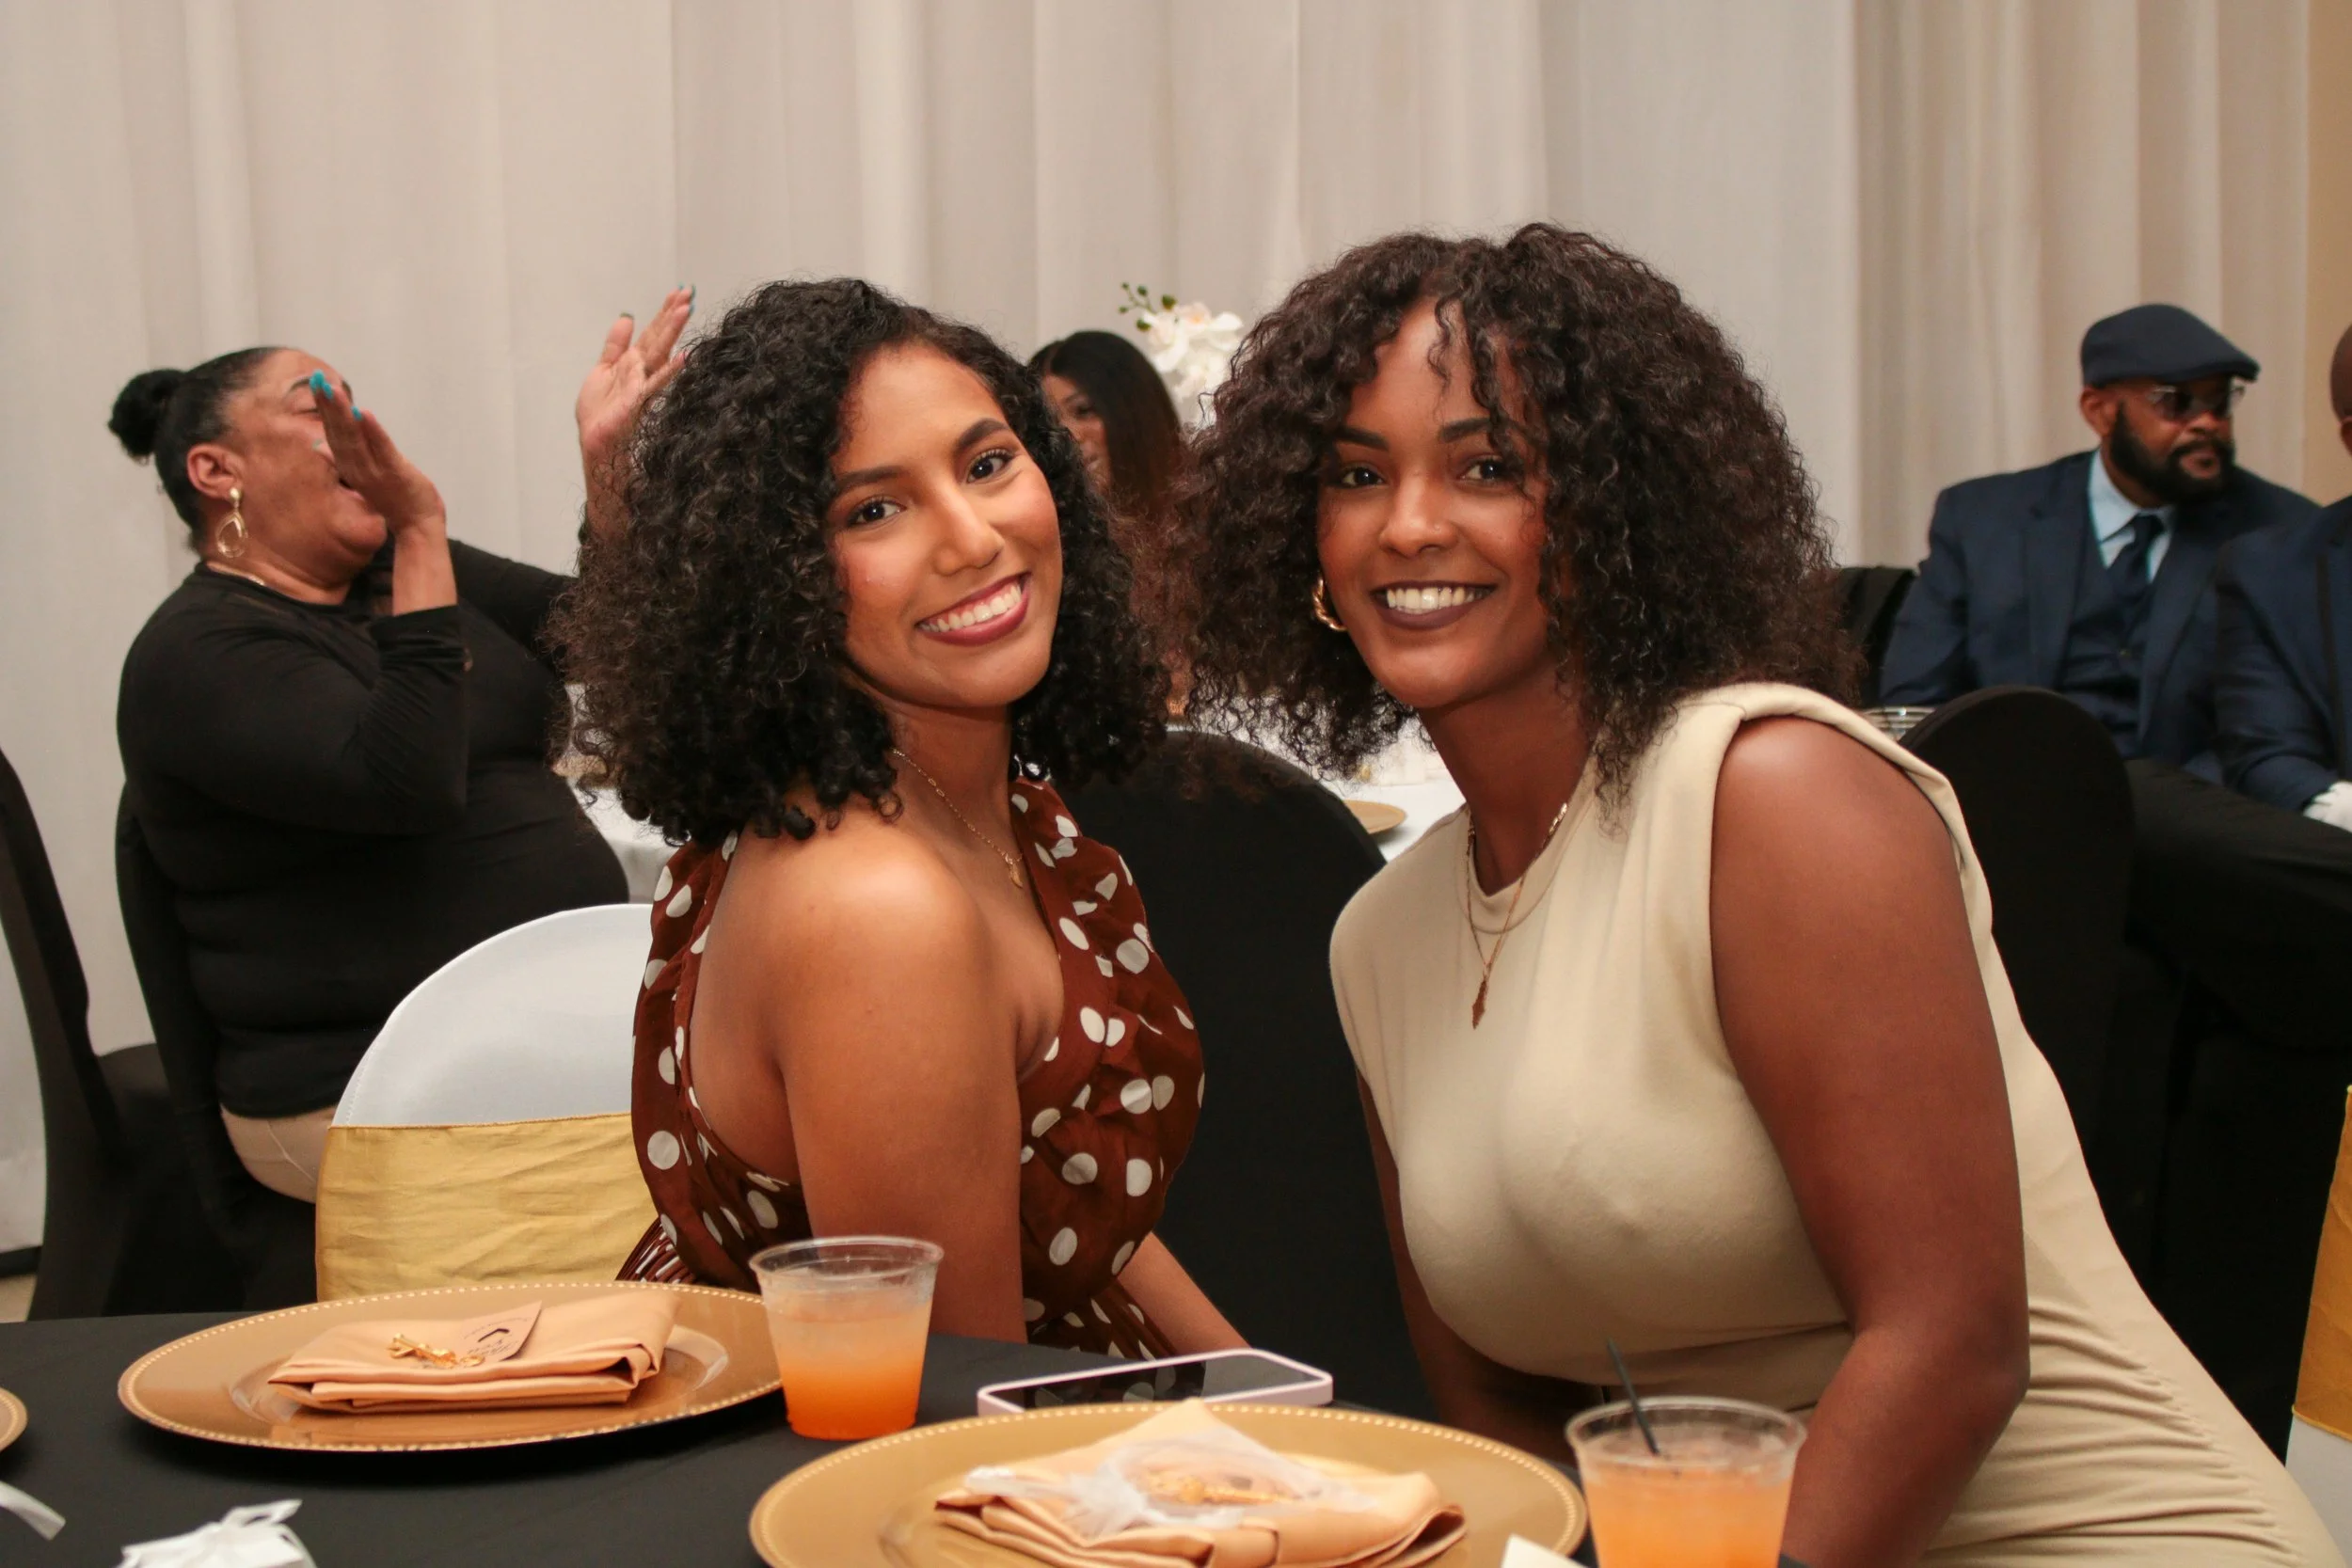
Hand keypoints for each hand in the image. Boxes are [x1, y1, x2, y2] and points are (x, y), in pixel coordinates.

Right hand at [309, 371, 443, 537]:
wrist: (417, 525)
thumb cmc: (392, 498)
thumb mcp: (363, 476)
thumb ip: (341, 459)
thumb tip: (318, 446)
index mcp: (349, 466)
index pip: (333, 433)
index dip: (325, 408)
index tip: (317, 383)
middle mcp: (357, 469)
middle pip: (339, 433)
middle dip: (329, 406)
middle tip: (318, 379)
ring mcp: (375, 472)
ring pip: (355, 439)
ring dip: (344, 415)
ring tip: (335, 391)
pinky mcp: (395, 473)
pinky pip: (382, 450)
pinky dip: (374, 432)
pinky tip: (366, 414)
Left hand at [578, 287, 693, 487]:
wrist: (596, 443)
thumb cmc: (600, 413)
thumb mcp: (602, 369)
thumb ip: (615, 346)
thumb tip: (626, 317)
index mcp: (634, 363)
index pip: (653, 333)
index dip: (664, 312)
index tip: (679, 292)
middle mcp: (643, 371)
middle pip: (660, 337)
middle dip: (673, 315)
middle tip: (689, 292)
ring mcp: (643, 384)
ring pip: (660, 352)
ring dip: (673, 331)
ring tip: (687, 309)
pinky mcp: (639, 399)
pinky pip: (656, 382)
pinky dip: (671, 369)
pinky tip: (684, 356)